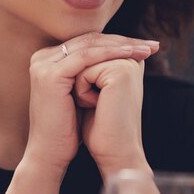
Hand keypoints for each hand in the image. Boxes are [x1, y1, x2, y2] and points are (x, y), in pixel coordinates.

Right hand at [24, 33, 156, 178]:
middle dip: (123, 41)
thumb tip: (126, 54)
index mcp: (49, 59)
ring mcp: (44, 64)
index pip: (89, 42)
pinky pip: (86, 58)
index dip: (118, 42)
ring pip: (90, 45)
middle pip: (90, 40)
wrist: (50, 154)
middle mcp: (43, 57)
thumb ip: (94, 71)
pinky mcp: (50, 74)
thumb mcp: (83, 93)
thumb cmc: (70, 129)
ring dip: (121, 46)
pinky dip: (110, 54)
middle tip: (151, 45)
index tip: (145, 46)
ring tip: (146, 50)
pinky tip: (129, 55)